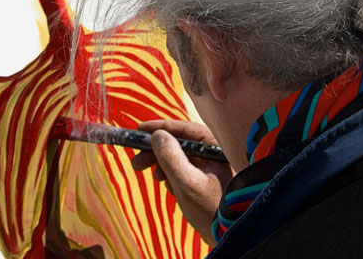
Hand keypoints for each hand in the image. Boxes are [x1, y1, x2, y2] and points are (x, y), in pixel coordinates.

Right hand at [131, 120, 233, 245]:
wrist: (225, 234)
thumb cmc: (210, 208)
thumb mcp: (186, 182)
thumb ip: (171, 157)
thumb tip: (158, 136)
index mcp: (214, 147)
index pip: (185, 129)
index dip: (161, 128)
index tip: (139, 129)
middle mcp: (212, 151)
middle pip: (178, 142)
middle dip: (157, 151)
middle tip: (137, 162)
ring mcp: (208, 164)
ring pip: (178, 156)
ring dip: (163, 165)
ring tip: (157, 178)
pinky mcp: (203, 176)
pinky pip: (181, 169)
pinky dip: (171, 175)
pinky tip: (170, 187)